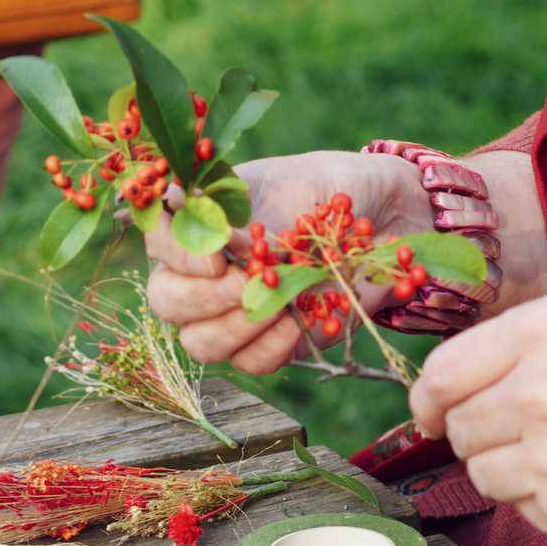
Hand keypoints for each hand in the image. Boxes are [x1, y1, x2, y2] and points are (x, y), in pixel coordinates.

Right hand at [143, 150, 425, 373]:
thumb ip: (255, 213)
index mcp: (203, 217)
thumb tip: (222, 246)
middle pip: (165, 300)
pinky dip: (268, 348)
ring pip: (199, 342)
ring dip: (232, 330)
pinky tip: (295, 323)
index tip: (217, 255)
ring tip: (276, 307)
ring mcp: (235, 310)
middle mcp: (207, 268)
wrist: (389, 219)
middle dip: (201, 299)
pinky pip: (249, 363)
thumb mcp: (298, 182)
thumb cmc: (338, 188)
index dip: (176, 253)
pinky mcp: (271, 340)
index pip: (158, 236)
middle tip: (243, 284)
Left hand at [408, 294, 546, 542]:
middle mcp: (541, 393)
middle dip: (478, 428)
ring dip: (506, 464)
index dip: (427, 399)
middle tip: (527, 424)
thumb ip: (515, 343)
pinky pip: (519, 508)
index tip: (431, 411)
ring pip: (480, 474)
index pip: (442, 375)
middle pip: (457, 428)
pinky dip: (541, 496)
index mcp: (545, 331)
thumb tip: (444, 385)